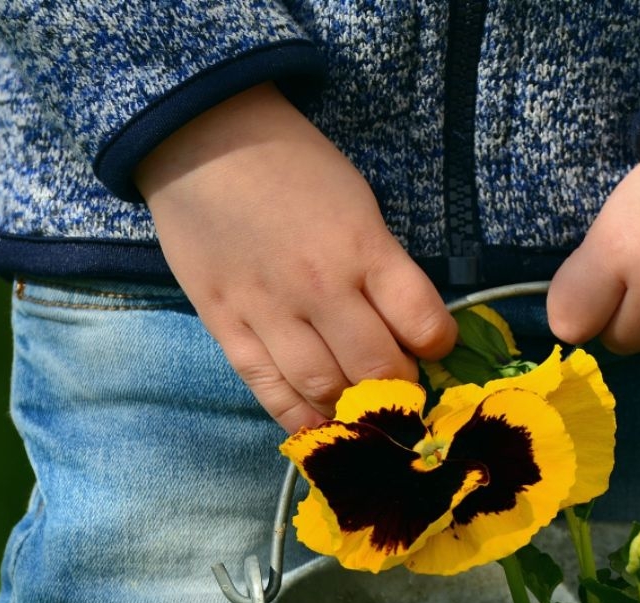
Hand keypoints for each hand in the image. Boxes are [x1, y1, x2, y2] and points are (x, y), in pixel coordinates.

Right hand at [135, 84, 456, 432]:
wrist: (201, 138)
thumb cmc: (292, 165)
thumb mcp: (357, 203)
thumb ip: (382, 266)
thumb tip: (406, 329)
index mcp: (362, 246)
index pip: (423, 321)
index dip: (438, 345)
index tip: (433, 347)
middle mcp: (320, 285)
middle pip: (377, 368)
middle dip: (400, 388)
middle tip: (401, 388)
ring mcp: (268, 310)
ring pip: (324, 389)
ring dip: (353, 409)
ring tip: (363, 409)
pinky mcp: (226, 326)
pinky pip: (268, 390)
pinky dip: (299, 418)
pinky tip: (319, 426)